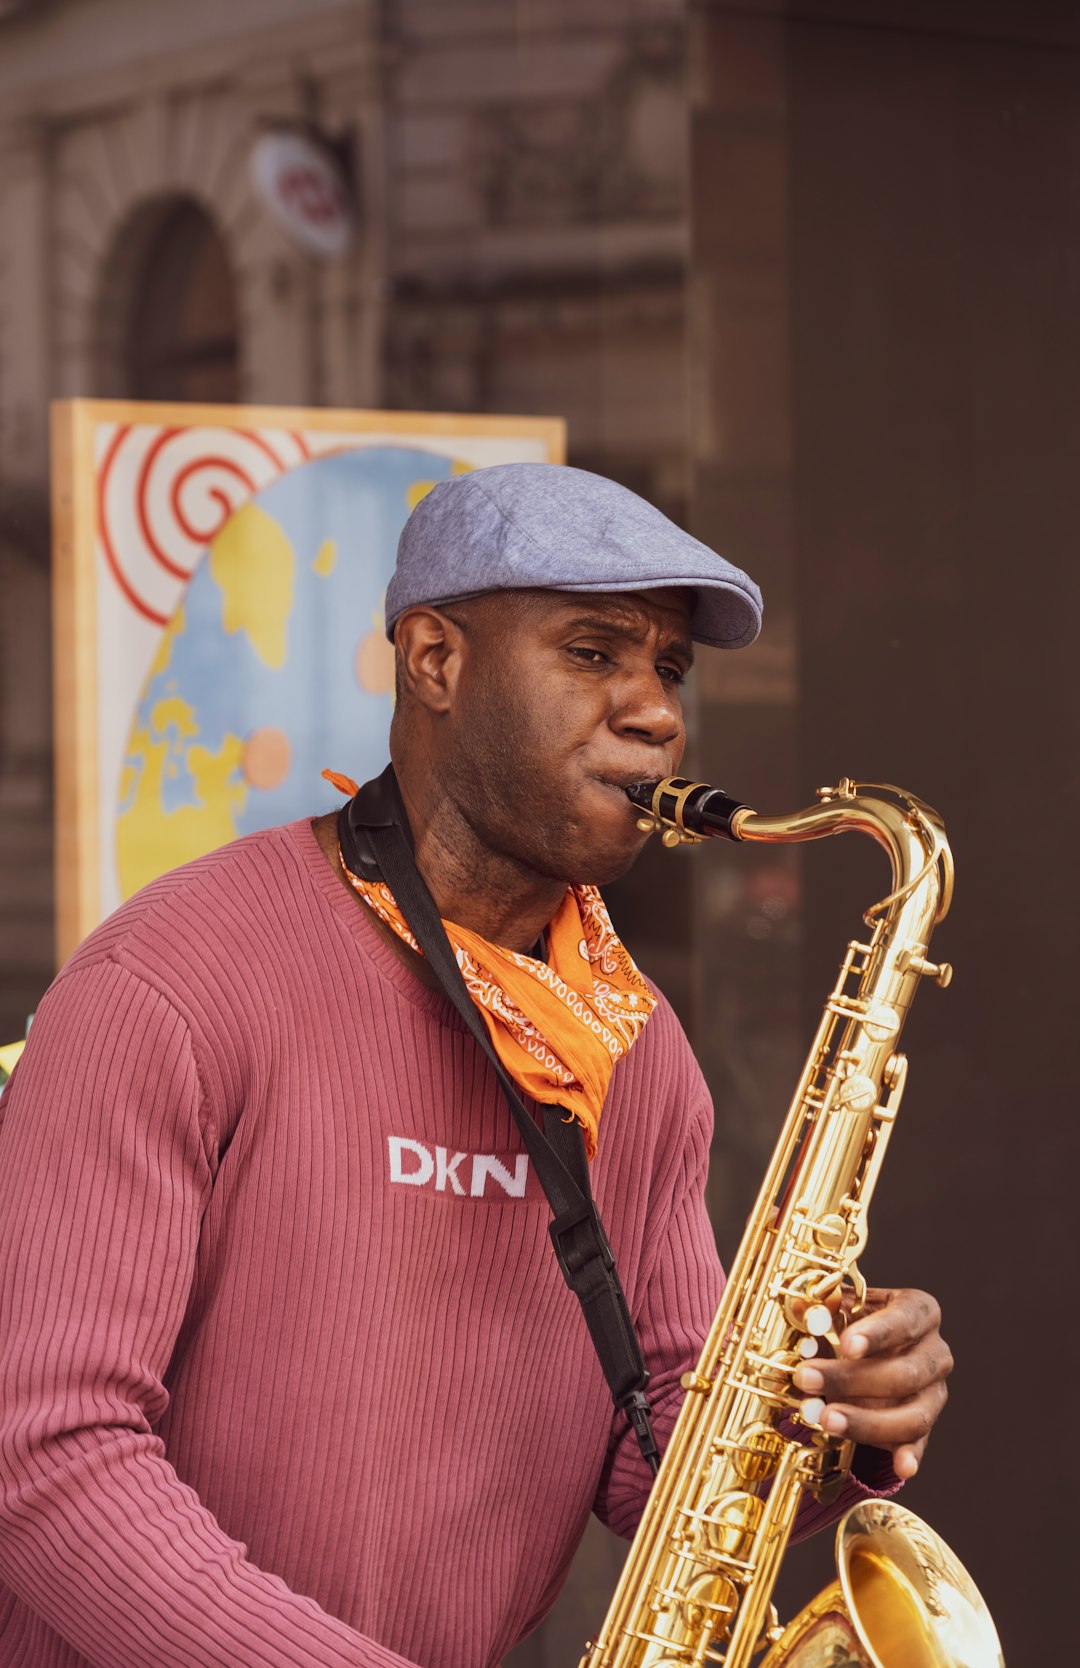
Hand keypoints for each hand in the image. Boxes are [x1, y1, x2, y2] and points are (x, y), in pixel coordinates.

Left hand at [791, 1286, 952, 1479]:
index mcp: (920, 1311)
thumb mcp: (841, 1306)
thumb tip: (799, 1305)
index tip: (846, 1345)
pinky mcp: (924, 1425)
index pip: (905, 1319)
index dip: (877, 1334)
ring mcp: (934, 1392)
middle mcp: (935, 1353)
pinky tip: (902, 1467)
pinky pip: (919, 1443)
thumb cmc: (856, 1322)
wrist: (871, 1350)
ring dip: (868, 1421)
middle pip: (905, 1372)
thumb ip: (823, 1307)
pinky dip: (910, 1455)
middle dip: (853, 1379)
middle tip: (808, 1379)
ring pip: (913, 1414)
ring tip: (826, 1419)